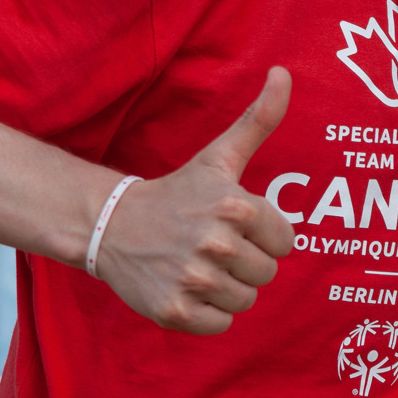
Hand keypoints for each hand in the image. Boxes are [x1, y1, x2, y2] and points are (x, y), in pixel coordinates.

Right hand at [93, 67, 296, 333]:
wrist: (112, 226)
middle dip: (246, 262)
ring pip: (246, 300)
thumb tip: (284, 72)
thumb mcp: (221, 156)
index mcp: (236, 206)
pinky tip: (188, 288)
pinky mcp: (174, 312)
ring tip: (200, 265)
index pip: (285, 242)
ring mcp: (193, 280)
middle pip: (266, 273)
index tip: (235, 225)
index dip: (264, 235)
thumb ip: (259, 118)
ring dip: (228, 288)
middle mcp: (216, 243)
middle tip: (214, 246)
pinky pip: (220, 325)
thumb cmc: (179, 193)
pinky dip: (208, 313)